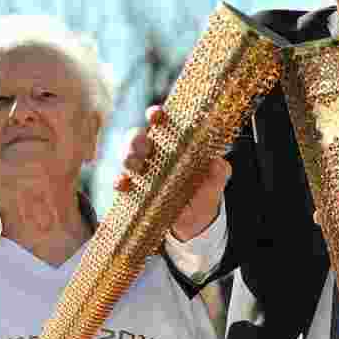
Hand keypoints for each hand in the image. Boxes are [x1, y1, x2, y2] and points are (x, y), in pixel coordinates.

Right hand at [115, 105, 230, 241]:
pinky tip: (123, 184)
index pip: (162, 123)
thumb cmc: (205, 194)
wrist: (195, 224)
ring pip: (128, 157)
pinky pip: (121, 183)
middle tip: (145, 146)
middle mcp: (155, 154)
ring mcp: (143, 172)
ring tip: (136, 166)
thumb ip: (219, 172)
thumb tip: (217, 162)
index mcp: (174, 143)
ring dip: (128, 158)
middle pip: (138, 137)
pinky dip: (120, 182)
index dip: (156, 115)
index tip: (156, 115)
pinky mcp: (134, 191)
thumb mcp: (216, 182)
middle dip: (137, 138)